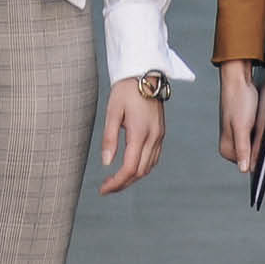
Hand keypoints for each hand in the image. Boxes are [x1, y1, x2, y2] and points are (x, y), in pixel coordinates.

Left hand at [98, 79, 163, 194]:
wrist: (146, 73)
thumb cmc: (126, 90)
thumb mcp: (112, 111)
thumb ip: (109, 138)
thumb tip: (106, 163)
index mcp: (140, 133)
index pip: (129, 168)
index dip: (116, 183)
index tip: (103, 189)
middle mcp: (153, 137)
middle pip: (140, 172)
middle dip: (123, 183)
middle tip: (107, 187)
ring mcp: (159, 135)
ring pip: (149, 167)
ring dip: (133, 177)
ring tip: (116, 179)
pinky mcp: (161, 132)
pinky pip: (154, 157)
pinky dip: (142, 167)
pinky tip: (131, 166)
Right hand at [217, 59, 258, 172]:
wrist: (238, 81)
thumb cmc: (238, 101)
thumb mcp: (241, 127)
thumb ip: (243, 148)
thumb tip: (244, 169)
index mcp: (226, 149)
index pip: (247, 165)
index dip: (259, 158)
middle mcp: (230, 146)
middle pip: (251, 156)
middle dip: (260, 147)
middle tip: (264, 133)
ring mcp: (236, 137)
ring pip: (255, 146)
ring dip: (261, 139)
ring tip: (262, 125)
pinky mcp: (243, 129)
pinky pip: (255, 137)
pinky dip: (261, 132)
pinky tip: (262, 123)